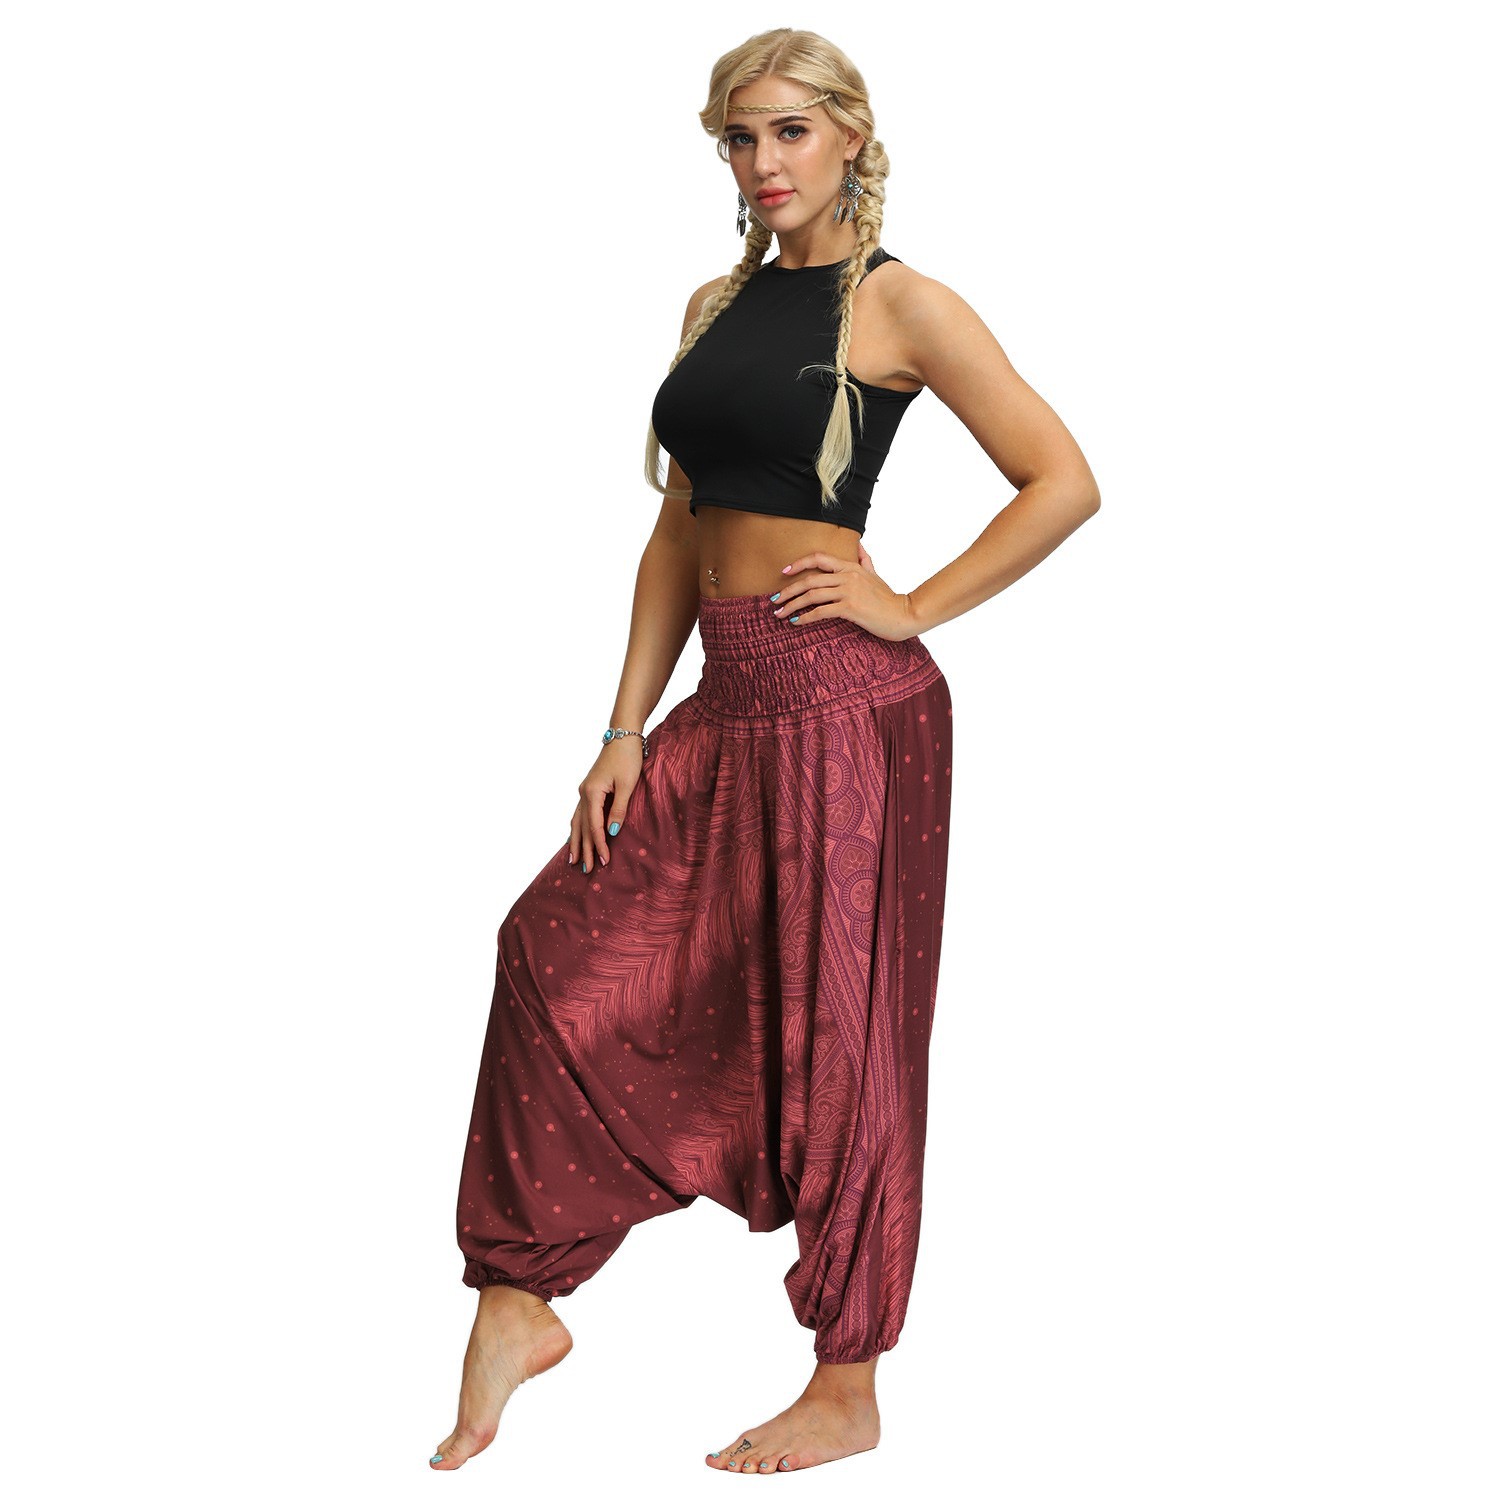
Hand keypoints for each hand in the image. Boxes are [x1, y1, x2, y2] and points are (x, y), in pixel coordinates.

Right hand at [569, 737, 641, 874]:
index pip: (594, 826)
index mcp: (592, 792)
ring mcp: (584, 791)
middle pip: (582, 827)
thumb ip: (619, 808)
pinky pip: (579, 814)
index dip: (599, 845)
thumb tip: (613, 831)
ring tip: (573, 860)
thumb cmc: (628, 758)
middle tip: (585, 870)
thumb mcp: (627, 784)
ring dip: (576, 841)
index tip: (604, 862)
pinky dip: (577, 828)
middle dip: (584, 849)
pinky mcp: (589, 789)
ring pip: (577, 821)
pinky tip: (574, 836)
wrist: (622, 736)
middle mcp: (584, 793)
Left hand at [771, 543, 918, 641]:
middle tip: (774, 600)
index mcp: (851, 566)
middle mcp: (847, 576)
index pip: (819, 558)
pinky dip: (805, 617)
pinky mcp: (850, 608)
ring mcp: (848, 591)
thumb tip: (859, 546)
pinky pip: (821, 611)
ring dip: (791, 605)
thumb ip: (864, 560)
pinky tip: (795, 623)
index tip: (784, 571)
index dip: (799, 563)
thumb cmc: (888, 598)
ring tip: (779, 614)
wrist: (903, 614)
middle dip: (788, 590)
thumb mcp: (875, 574)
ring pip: (812, 595)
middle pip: (809, 579)